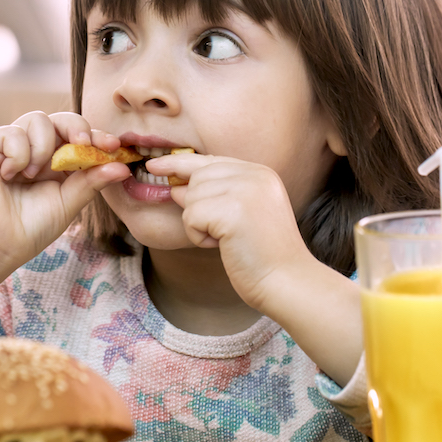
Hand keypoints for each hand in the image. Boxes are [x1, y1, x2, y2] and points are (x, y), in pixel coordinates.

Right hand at [0, 111, 130, 270]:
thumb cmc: (30, 228)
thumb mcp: (68, 203)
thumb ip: (92, 181)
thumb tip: (123, 166)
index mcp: (56, 162)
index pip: (79, 137)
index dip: (96, 136)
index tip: (113, 145)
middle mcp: (34, 149)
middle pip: (61, 119)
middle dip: (77, 127)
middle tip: (82, 142)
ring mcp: (10, 145)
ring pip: (38, 119)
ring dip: (42, 147)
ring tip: (33, 175)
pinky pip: (12, 132)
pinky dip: (18, 154)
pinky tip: (9, 176)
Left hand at [146, 152, 362, 386]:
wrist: (286, 281)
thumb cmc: (263, 256)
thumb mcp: (242, 215)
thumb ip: (215, 195)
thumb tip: (175, 187)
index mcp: (260, 173)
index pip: (210, 161)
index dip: (179, 163)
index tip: (154, 165)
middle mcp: (254, 175)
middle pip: (196, 178)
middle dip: (196, 207)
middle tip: (219, 233)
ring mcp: (244, 190)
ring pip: (190, 197)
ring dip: (199, 225)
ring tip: (227, 240)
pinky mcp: (232, 210)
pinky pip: (191, 216)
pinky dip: (199, 236)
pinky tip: (223, 245)